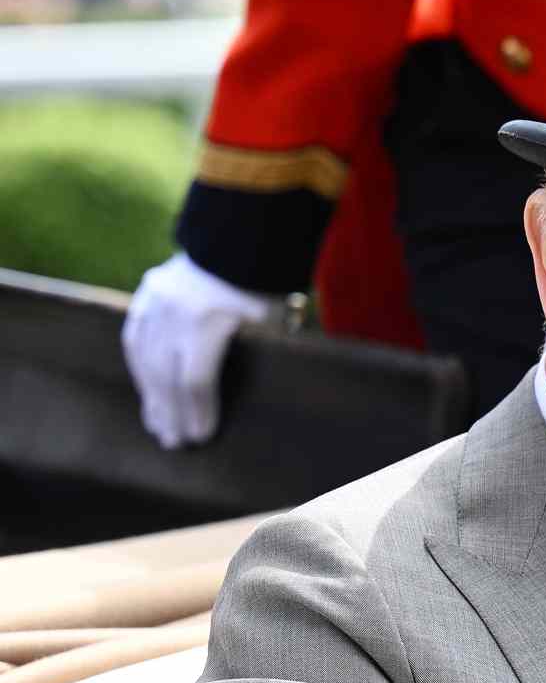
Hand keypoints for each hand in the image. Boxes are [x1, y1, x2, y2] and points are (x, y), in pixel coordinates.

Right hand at [121, 252, 281, 447]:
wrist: (238, 238)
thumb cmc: (264, 286)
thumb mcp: (273, 321)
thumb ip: (261, 355)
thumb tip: (257, 401)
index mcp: (208, 321)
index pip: (195, 379)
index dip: (198, 411)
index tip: (202, 437)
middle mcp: (174, 313)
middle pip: (166, 375)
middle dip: (171, 413)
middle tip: (175, 445)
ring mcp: (155, 302)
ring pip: (145, 360)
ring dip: (152, 397)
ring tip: (158, 428)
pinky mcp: (146, 295)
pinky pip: (135, 339)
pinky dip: (140, 369)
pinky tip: (145, 393)